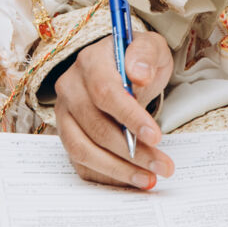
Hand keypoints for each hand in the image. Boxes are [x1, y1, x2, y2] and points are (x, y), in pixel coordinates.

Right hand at [54, 31, 174, 188]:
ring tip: (148, 178)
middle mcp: (70, 87)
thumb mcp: (150, 47)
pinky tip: (130, 179)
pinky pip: (81, 162)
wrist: (119, 67)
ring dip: (118, 169)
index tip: (155, 136)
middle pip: (96, 127)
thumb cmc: (136, 60)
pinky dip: (106, 176)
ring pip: (83, 149)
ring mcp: (64, 114)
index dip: (130, 117)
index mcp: (90, 62)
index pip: (105, 92)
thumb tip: (138, 74)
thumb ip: (145, 54)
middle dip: (132, 152)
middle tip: (163, 166)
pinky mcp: (67, 134)